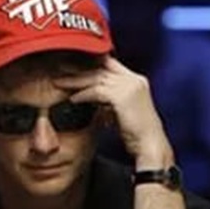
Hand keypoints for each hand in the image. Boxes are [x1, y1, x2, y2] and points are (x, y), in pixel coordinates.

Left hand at [54, 56, 172, 165]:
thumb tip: (91, 95)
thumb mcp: (123, 110)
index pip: (111, 64)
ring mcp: (129, 87)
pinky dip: (82, 95)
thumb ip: (110, 100)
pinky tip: (73, 99)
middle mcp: (134, 80)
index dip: (91, 63)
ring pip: (95, 78)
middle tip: (60, 69)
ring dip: (75, 81)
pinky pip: (96, 92)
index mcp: (137, 80)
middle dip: (78, 68)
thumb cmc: (138, 134)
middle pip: (101, 68)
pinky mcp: (121, 97)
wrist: (150, 145)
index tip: (73, 67)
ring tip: (59, 83)